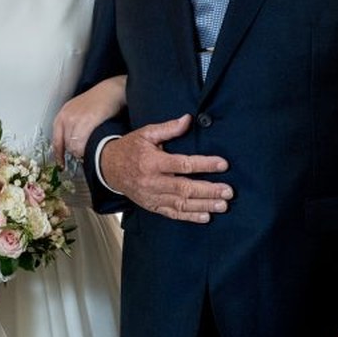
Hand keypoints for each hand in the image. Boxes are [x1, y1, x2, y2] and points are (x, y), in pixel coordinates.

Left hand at [52, 75, 125, 160]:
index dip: (59, 155)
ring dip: (82, 152)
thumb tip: (73, 145)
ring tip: (92, 150)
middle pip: (66, 145)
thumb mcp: (79, 111)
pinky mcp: (87, 121)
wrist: (112, 90)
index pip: (56, 140)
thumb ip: (73, 126)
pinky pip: (82, 143)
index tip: (61, 164)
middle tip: (85, 155)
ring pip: (73, 146)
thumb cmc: (99, 101)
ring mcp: (75, 119)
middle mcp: (66, 116)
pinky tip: (94, 147)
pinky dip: (87, 149)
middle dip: (75, 153)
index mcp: (62, 114)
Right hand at [100, 114, 231, 222]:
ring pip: (181, 204)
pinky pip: (172, 213)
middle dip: (208, 190)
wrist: (108, 168)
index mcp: (152, 161)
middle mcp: (153, 181)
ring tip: (222, 205)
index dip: (204, 164)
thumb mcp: (146, 133)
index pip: (183, 164)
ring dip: (203, 205)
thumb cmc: (130, 148)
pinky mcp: (152, 206)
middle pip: (184, 188)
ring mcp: (152, 196)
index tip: (223, 164)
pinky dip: (189, 217)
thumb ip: (168, 128)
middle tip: (228, 191)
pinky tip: (205, 216)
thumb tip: (188, 120)